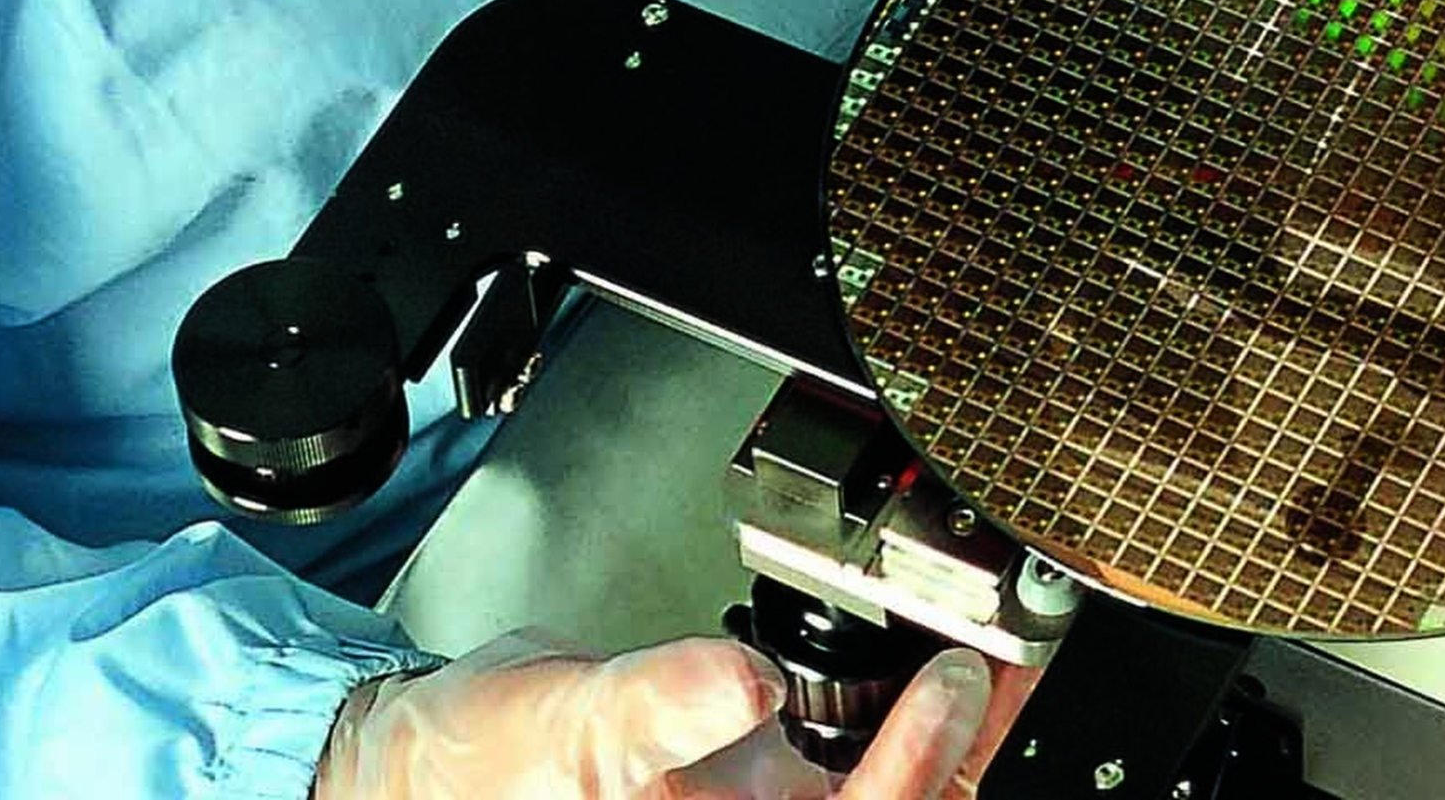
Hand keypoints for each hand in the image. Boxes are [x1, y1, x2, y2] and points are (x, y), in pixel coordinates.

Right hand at [311, 634, 998, 799]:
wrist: (433, 764)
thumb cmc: (480, 770)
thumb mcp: (572, 719)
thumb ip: (661, 704)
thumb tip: (736, 684)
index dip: (917, 764)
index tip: (953, 681)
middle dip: (959, 746)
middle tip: (1011, 658)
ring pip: (885, 793)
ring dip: (948, 735)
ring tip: (998, 659)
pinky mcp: (759, 791)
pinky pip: (854, 766)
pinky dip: (906, 723)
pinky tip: (934, 674)